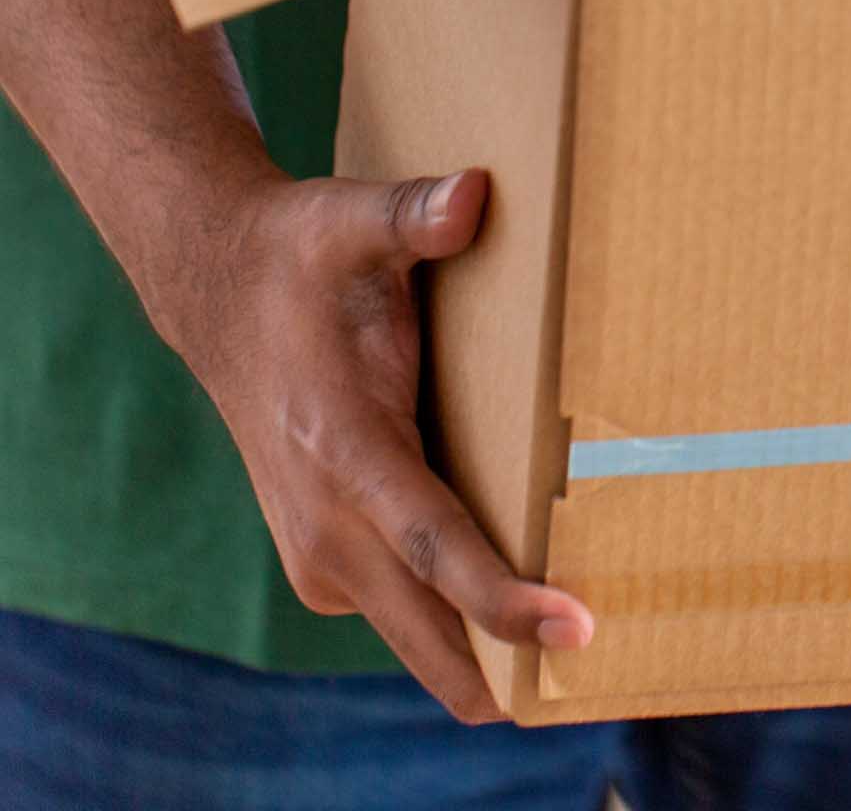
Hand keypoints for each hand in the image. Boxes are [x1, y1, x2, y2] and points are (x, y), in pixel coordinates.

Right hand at [166, 167, 593, 721]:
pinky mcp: (324, 554)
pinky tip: (512, 627)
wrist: (217, 291)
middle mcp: (326, 519)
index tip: (571, 629)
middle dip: (503, 668)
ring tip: (573, 681)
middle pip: (426, 624)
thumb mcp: (351, 219)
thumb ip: (413, 213)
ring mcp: (318, 547)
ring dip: (480, 659)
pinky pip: (400, 606)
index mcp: (345, 450)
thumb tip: (474, 196)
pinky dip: (450, 627)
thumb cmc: (300, 257)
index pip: (436, 543)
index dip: (502, 597)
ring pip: (412, 628)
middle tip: (596, 689)